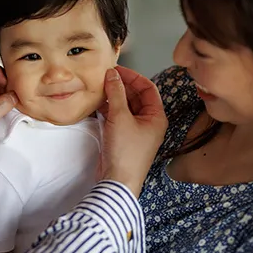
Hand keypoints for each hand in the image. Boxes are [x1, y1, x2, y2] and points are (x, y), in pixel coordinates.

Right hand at [99, 66, 167, 197]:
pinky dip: (108, 108)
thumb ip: (116, 93)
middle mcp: (148, 122)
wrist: (117, 182)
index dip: (132, 76)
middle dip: (121, 85)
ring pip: (125, 106)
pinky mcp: (123, 137)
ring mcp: (135, 130)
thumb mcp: (120, 117)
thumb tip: (112, 74)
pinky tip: (96, 103)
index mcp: (156, 117)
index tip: (115, 70)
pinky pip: (117, 116)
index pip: (148, 88)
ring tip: (98, 87)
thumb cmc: (126, 152)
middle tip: (104, 77)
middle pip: (136, 96)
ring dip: (113, 96)